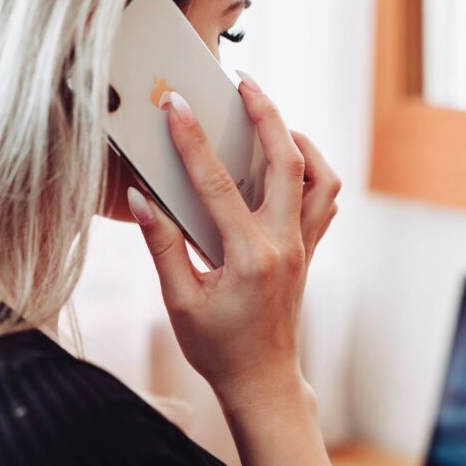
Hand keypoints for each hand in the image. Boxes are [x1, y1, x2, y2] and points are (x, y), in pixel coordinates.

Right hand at [127, 76, 340, 414]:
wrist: (262, 381)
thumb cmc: (219, 349)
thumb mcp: (180, 302)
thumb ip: (162, 247)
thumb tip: (142, 200)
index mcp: (249, 257)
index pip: (218, 185)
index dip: (193, 142)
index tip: (177, 107)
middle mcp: (284, 245)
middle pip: (288, 162)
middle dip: (266, 114)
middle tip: (243, 85)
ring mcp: (302, 247)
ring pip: (320, 178)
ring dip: (299, 142)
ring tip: (270, 120)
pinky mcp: (308, 251)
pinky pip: (322, 201)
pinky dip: (312, 173)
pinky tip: (286, 163)